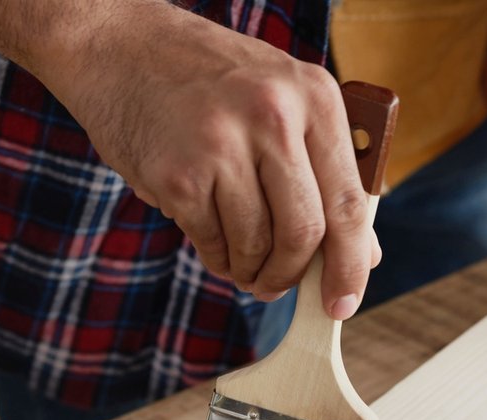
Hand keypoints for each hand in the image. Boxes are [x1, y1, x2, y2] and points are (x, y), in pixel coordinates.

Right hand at [36, 2, 376, 317]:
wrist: (122, 47)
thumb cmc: (211, 82)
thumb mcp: (282, 103)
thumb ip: (324, 172)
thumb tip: (364, 254)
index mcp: (314, 97)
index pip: (348, 201)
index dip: (350, 265)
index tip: (343, 304)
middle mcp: (273, 116)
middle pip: (304, 232)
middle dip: (291, 275)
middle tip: (278, 288)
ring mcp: (222, 144)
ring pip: (256, 245)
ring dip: (250, 270)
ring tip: (242, 262)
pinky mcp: (178, 174)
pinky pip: (212, 243)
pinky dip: (217, 257)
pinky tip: (213, 242)